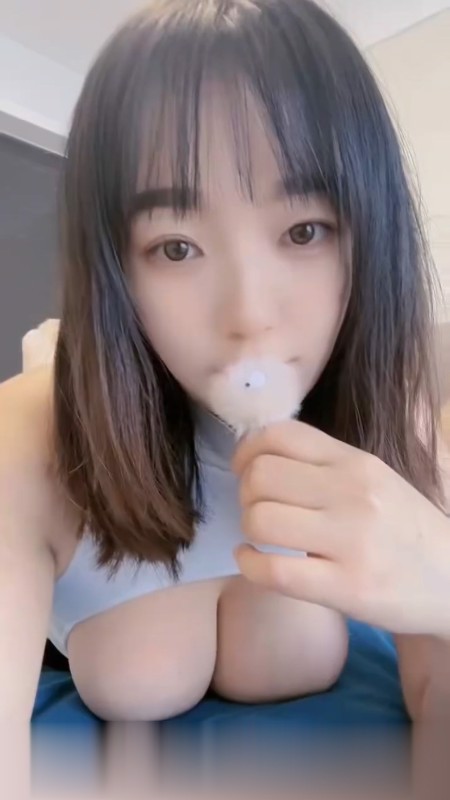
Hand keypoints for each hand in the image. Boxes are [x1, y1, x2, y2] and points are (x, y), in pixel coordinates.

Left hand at [233, 421, 449, 635]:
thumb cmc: (404, 528)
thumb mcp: (375, 479)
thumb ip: (324, 464)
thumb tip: (259, 455)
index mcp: (356, 462)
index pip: (281, 435)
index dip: (247, 450)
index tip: (243, 469)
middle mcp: (353, 493)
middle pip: (261, 476)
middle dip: (245, 493)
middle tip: (257, 508)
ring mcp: (350, 541)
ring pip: (260, 520)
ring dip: (248, 528)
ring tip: (261, 536)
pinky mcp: (346, 587)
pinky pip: (272, 571)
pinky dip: (249, 564)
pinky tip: (252, 560)